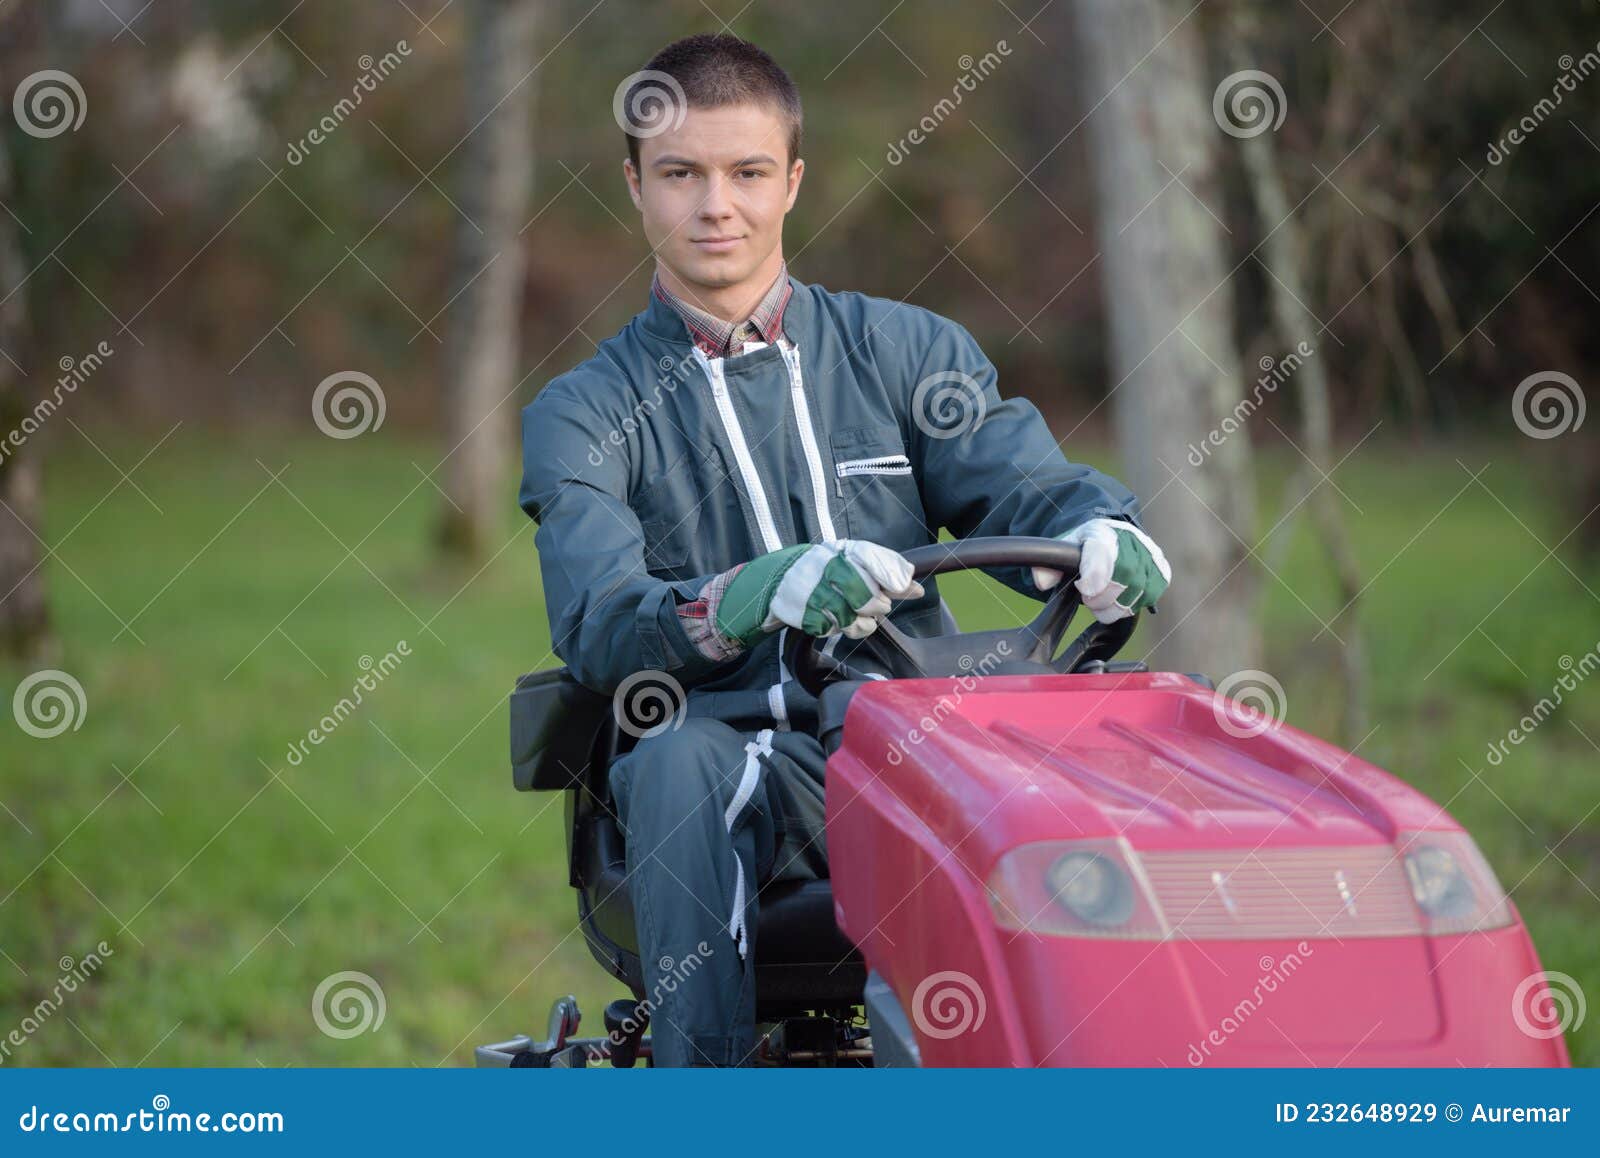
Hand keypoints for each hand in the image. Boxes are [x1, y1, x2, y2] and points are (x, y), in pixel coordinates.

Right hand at [716, 540, 923, 645]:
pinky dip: (838, 629)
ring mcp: (810, 589)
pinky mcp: (799, 611)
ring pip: (849, 616)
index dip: (892, 575)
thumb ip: (884, 573)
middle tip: (877, 608)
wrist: (775, 580)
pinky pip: (829, 628)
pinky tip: (836, 622)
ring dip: (860, 624)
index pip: (872, 557)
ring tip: (859, 620)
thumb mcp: (851, 563)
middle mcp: (824, 565)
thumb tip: (916, 588)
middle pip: (865, 594)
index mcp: (841, 550)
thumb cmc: (824, 572)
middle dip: (877, 606)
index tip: (905, 588)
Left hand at [1032, 519, 1170, 623]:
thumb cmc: (1087, 544)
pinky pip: (1148, 596)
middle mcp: (1132, 541)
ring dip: (1114, 606)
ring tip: (1101, 601)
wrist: (1114, 535)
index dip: (1095, 575)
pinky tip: (1118, 599)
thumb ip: (1048, 564)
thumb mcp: (1063, 548)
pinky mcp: (1161, 571)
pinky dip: (1130, 605)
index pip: (1103, 553)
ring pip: (1137, 593)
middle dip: (1101, 598)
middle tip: (1088, 599)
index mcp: (1103, 532)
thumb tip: (1042, 582)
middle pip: (1122, 579)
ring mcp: (1150, 555)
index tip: (1084, 589)